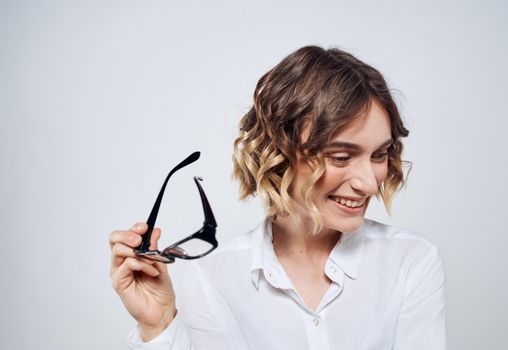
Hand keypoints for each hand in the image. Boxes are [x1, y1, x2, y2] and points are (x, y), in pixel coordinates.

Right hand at [109, 223, 176, 340]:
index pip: (124, 235)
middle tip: (140, 240)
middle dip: (128, 234)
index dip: (133, 228)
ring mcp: (118, 272)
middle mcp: (121, 262)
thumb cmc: (159, 290)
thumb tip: (155, 231)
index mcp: (130, 255)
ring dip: (139, 252)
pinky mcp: (119, 282)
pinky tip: (152, 271)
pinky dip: (142, 264)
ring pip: (118, 250)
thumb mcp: (160, 263)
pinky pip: (127, 264)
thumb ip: (155, 248)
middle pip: (114, 239)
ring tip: (152, 262)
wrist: (162, 310)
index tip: (145, 227)